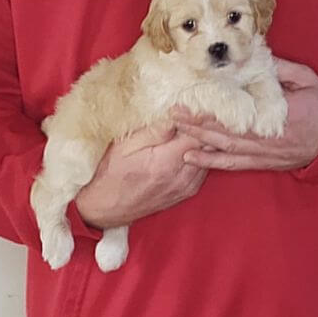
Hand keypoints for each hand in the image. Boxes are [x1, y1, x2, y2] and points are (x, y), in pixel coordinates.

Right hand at [76, 122, 207, 228]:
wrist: (107, 208)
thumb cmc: (112, 174)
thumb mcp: (125, 146)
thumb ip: (154, 131)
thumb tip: (176, 117)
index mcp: (167, 163)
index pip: (199, 137)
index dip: (199, 120)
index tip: (194, 109)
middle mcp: (182, 178)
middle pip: (210, 148)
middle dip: (207, 129)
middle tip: (202, 114)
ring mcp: (186, 188)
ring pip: (210, 159)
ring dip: (207, 142)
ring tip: (199, 126)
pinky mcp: (186, 193)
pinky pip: (204, 170)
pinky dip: (202, 155)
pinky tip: (193, 145)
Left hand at [173, 59, 317, 171]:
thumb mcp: (307, 80)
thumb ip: (282, 69)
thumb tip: (256, 54)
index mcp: (280, 112)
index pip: (245, 107)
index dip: (218, 103)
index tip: (197, 92)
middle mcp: (268, 136)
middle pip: (227, 129)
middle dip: (199, 120)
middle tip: (174, 110)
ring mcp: (263, 152)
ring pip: (225, 147)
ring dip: (198, 138)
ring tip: (176, 127)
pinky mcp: (261, 162)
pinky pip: (233, 164)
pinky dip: (210, 162)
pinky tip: (190, 157)